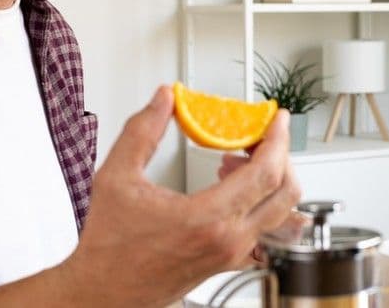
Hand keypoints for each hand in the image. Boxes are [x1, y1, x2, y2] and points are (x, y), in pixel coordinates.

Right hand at [57, 86, 301, 306]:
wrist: (102, 292)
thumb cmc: (107, 247)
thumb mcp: (115, 178)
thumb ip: (142, 132)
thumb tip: (164, 100)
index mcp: (208, 218)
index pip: (266, 173)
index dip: (277, 139)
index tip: (277, 119)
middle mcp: (229, 240)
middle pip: (286, 192)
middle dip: (280, 155)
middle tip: (260, 135)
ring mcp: (232, 255)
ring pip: (280, 213)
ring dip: (270, 180)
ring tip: (238, 160)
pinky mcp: (229, 263)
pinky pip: (265, 231)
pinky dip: (261, 204)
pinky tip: (232, 189)